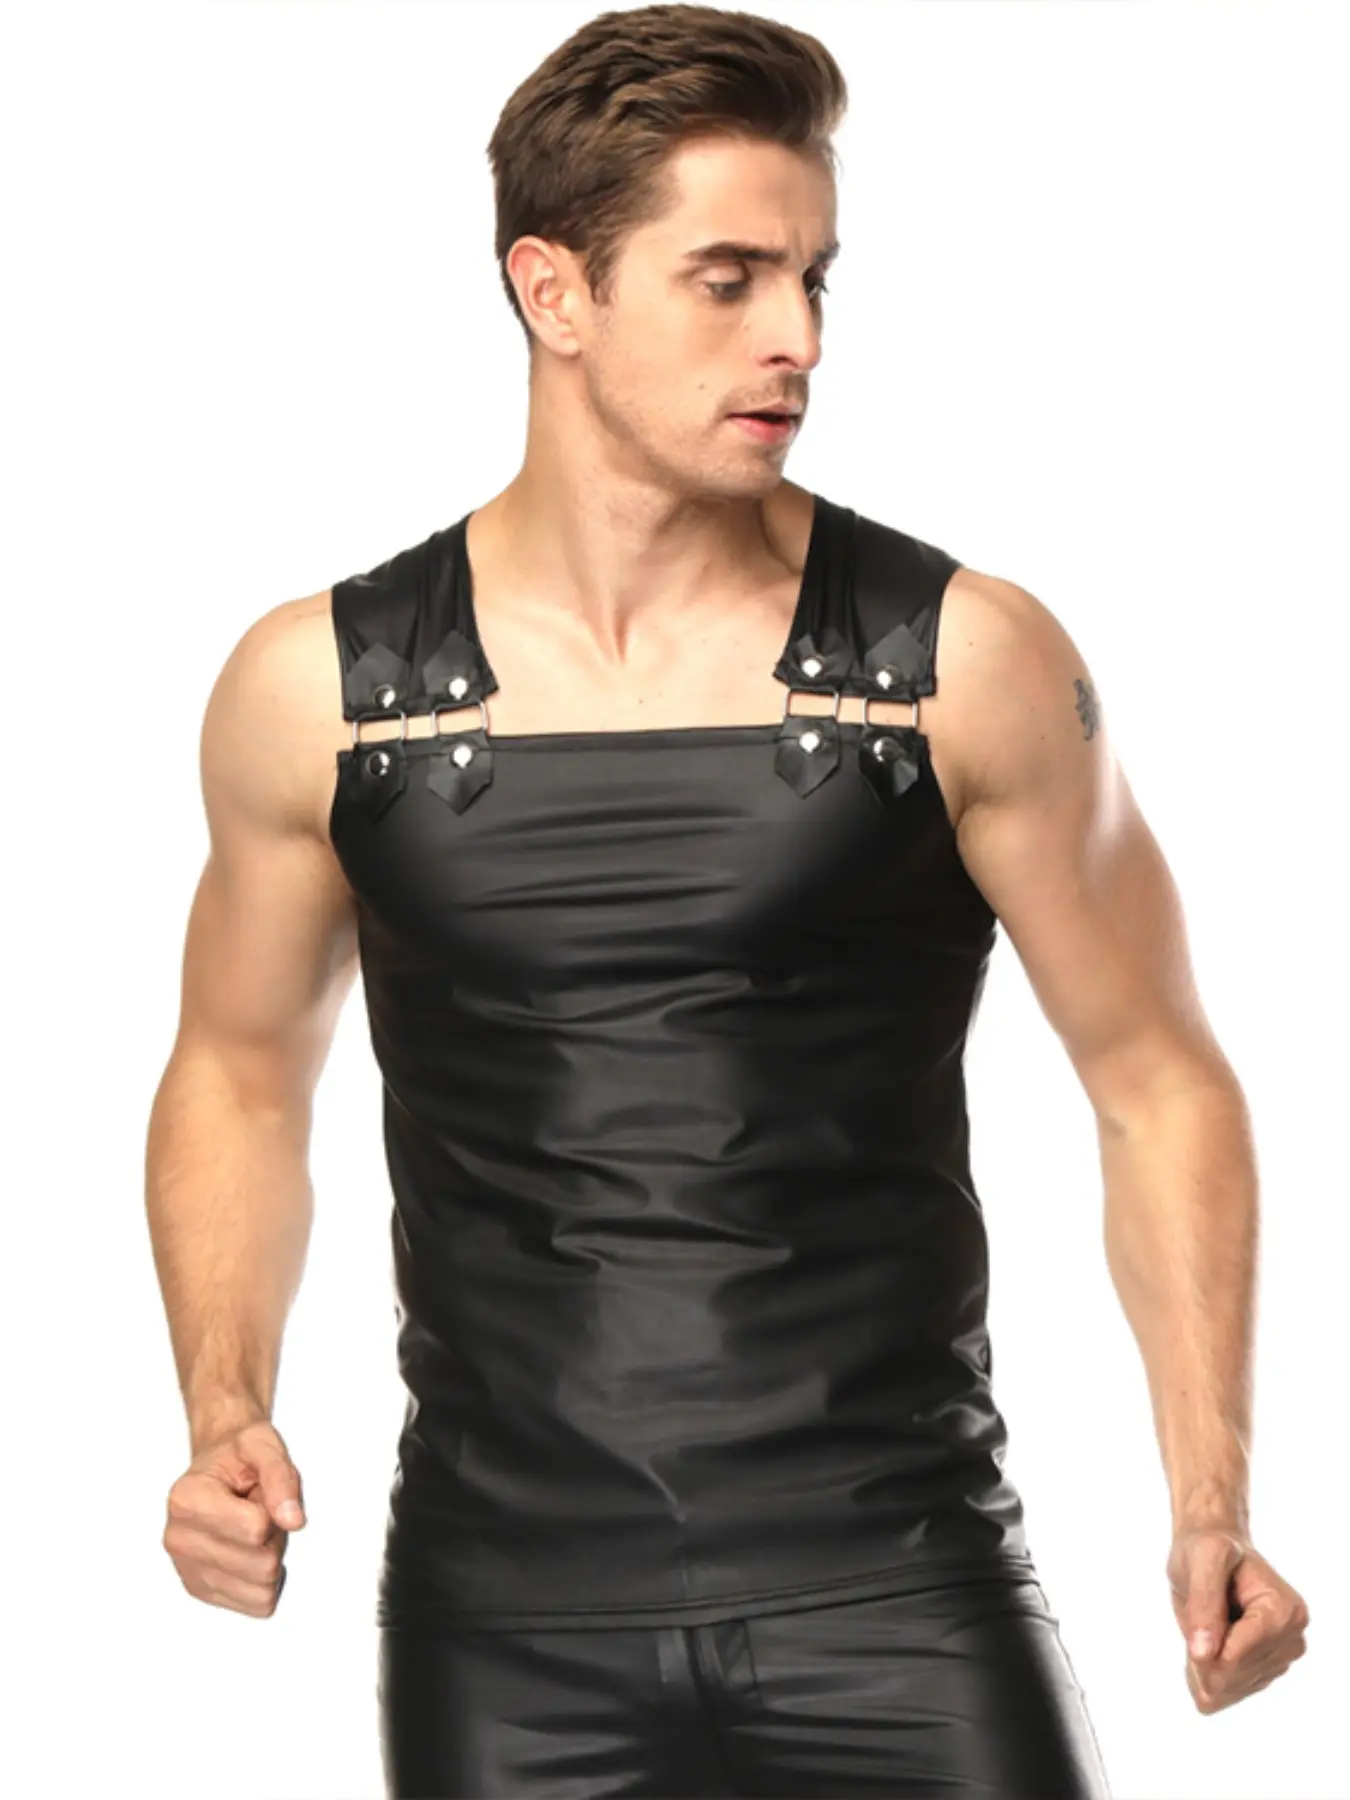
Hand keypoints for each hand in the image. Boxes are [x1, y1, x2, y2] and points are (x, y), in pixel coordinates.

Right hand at [162, 1418, 305, 1617]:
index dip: (272, 1508)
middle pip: (261, 1563)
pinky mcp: (202, 1591)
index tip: (256, 1492)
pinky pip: (256, 1605)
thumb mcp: (264, 1445)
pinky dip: (265, 1581)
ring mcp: (187, 1570)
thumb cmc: (238, 1457)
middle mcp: (178, 1539)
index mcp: (187, 1499)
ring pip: (261, 1589)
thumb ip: (281, 1478)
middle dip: (274, 1537)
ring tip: (254, 1531)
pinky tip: (250, 1552)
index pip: (255, 1528)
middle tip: (259, 1511)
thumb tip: (293, 1520)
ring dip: (271, 1559)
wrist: (216, 1468)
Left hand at [1167, 1524, 1307, 1712]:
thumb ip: (1204, 1604)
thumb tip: (1203, 1654)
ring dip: (1200, 1663)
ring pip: (1225, 1691)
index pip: (1236, 1656)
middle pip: (1230, 1677)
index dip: (1203, 1643)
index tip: (1199, 1613)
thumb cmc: (1209, 1550)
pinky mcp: (1263, 1676)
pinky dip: (1201, 1677)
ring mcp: (1280, 1663)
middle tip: (1200, 1616)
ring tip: (1205, 1627)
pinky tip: (1204, 1647)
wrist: (1213, 1555)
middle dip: (1202, 1653)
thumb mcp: (1203, 1559)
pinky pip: (1222, 1697)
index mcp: (1285, 1613)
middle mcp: (1291, 1642)